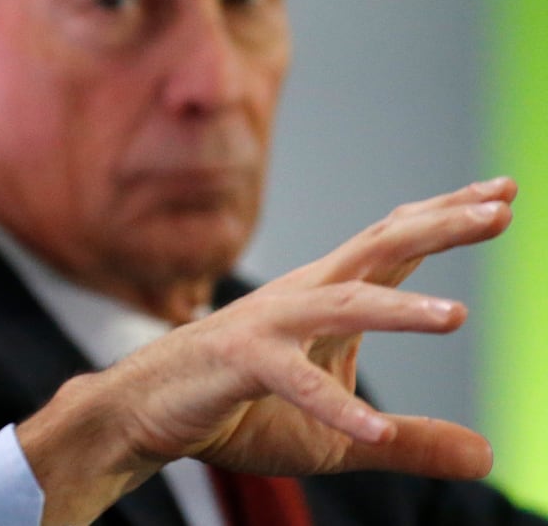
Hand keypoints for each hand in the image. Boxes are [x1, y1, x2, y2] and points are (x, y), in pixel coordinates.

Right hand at [17, 177, 515, 524]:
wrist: (146, 410)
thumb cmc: (238, 408)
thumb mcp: (339, 435)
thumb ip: (409, 440)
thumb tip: (488, 456)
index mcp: (324, 298)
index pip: (393, 247)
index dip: (445, 218)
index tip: (503, 194)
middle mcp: (301, 297)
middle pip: (378, 249)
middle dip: (440, 226)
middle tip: (501, 207)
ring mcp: (268, 326)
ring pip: (342, 305)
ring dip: (399, 310)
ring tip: (457, 317)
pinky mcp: (239, 364)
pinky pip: (291, 383)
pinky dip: (333, 406)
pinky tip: (372, 431)